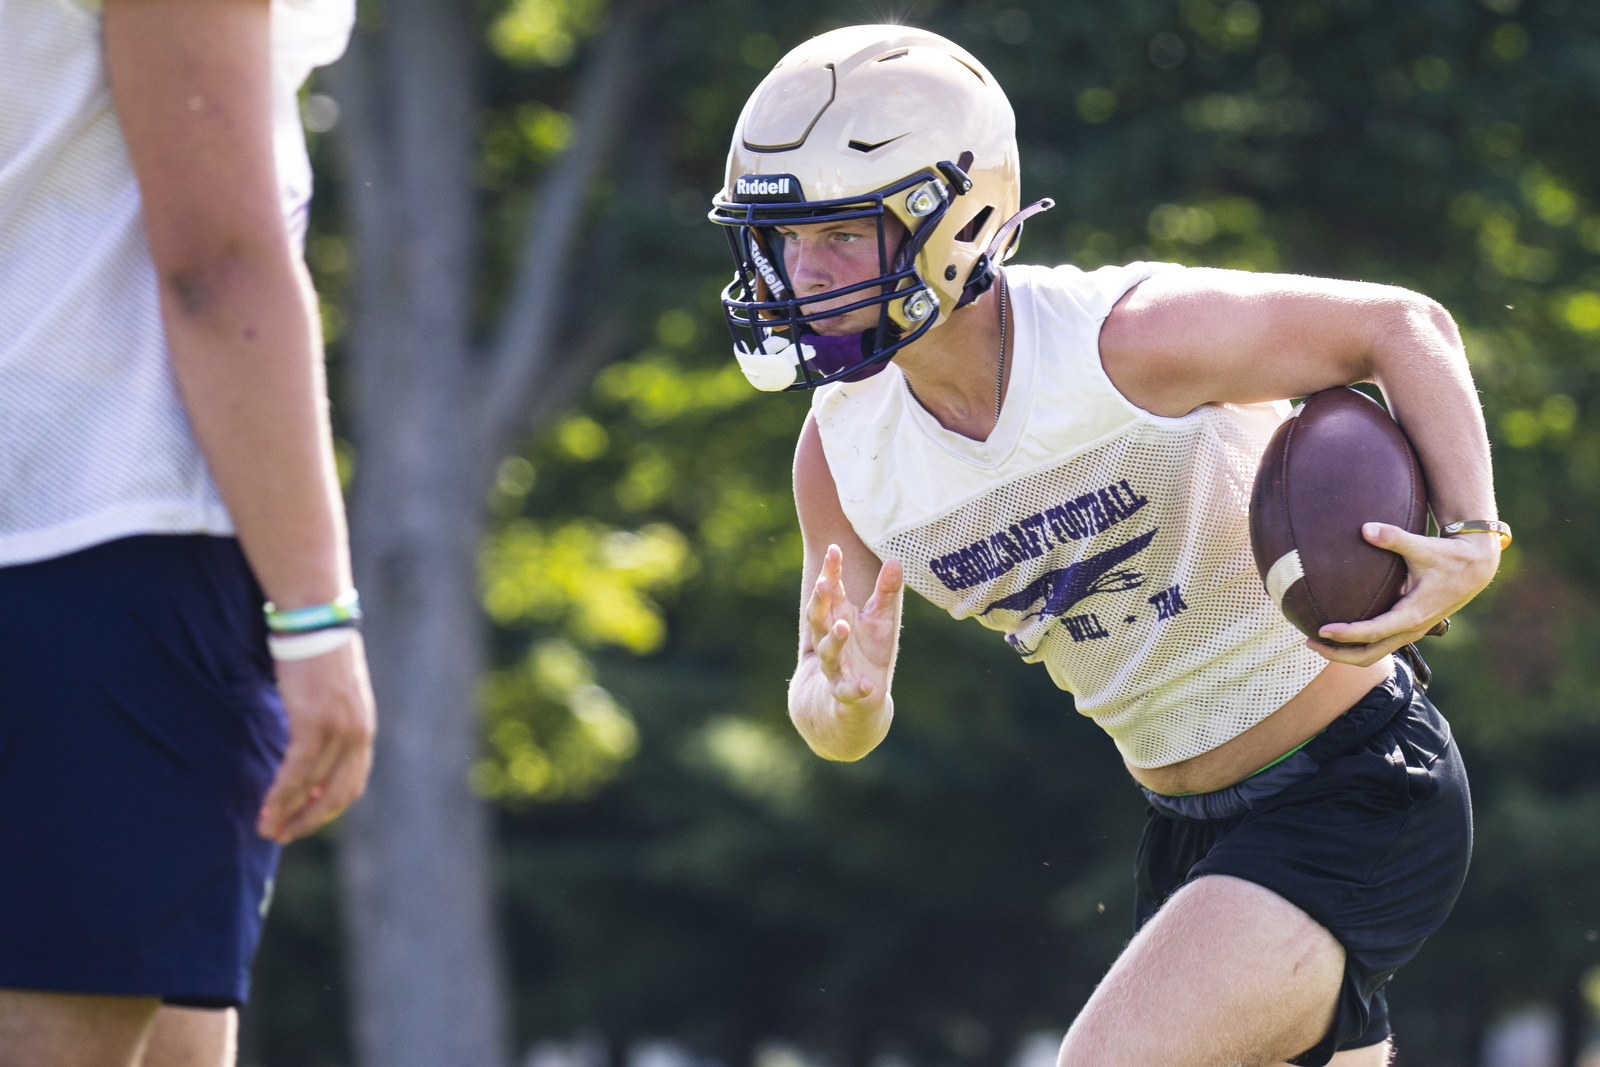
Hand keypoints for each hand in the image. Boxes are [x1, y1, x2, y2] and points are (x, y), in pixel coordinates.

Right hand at [257, 634, 376, 842]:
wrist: (316, 622)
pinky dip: (281, 792)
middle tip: (282, 836)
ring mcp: (338, 729)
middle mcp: (357, 735)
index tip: (303, 823)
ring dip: (287, 812)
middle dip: (308, 821)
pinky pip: (297, 769)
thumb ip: (327, 725)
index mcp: (363, 731)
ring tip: (267, 829)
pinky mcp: (314, 722)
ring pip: (312, 786)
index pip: (350, 785)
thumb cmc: (317, 656)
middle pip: (337, 794)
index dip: (326, 810)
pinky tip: (266, 806)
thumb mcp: (332, 697)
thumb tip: (307, 750)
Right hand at [796, 545, 902, 757]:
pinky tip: (867, 686)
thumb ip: (886, 593)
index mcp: (838, 618)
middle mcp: (831, 641)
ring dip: (833, 641)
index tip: (834, 549)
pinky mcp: (844, 693)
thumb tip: (896, 559)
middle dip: (820, 602)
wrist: (854, 704)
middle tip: (824, 583)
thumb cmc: (867, 654)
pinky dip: (855, 689)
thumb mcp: (880, 621)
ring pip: (828, 652)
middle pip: (819, 618)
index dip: (830, 571)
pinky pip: (846, 691)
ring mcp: (835, 667)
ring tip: (843, 627)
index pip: (830, 591)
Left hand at [1309, 523, 1499, 666]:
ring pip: (1375, 654)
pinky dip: (1359, 644)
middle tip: (1308, 642)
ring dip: (1346, 653)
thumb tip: (1366, 528)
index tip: (1322, 630)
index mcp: (1413, 613)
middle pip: (1370, 655)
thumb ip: (1393, 537)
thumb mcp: (1423, 545)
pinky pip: (1381, 644)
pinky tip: (1340, 632)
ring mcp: (1412, 631)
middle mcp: (1412, 628)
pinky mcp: (1410, 627)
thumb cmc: (1449, 555)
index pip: (1373, 632)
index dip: (1347, 634)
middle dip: (1338, 654)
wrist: (1477, 567)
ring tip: (1317, 642)